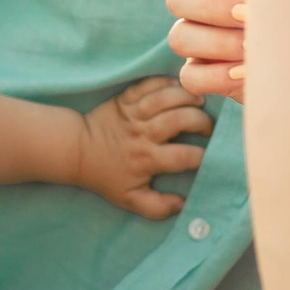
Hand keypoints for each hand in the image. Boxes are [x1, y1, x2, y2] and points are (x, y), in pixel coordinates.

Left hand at [76, 76, 212, 215]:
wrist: (76, 150)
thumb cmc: (107, 175)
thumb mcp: (130, 199)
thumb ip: (158, 207)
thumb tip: (184, 204)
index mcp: (147, 159)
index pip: (185, 156)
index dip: (204, 156)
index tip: (213, 156)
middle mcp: (142, 134)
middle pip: (179, 120)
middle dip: (201, 121)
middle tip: (208, 127)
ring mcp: (133, 113)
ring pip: (166, 98)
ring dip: (187, 97)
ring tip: (200, 101)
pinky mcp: (124, 98)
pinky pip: (148, 85)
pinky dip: (166, 82)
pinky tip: (178, 85)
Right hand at [166, 0, 246, 102]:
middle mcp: (198, 1)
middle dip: (212, 8)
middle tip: (247, 16)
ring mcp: (195, 37)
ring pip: (180, 37)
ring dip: (218, 43)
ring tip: (254, 49)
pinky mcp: (200, 72)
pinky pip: (191, 76)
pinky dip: (217, 76)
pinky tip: (245, 73)